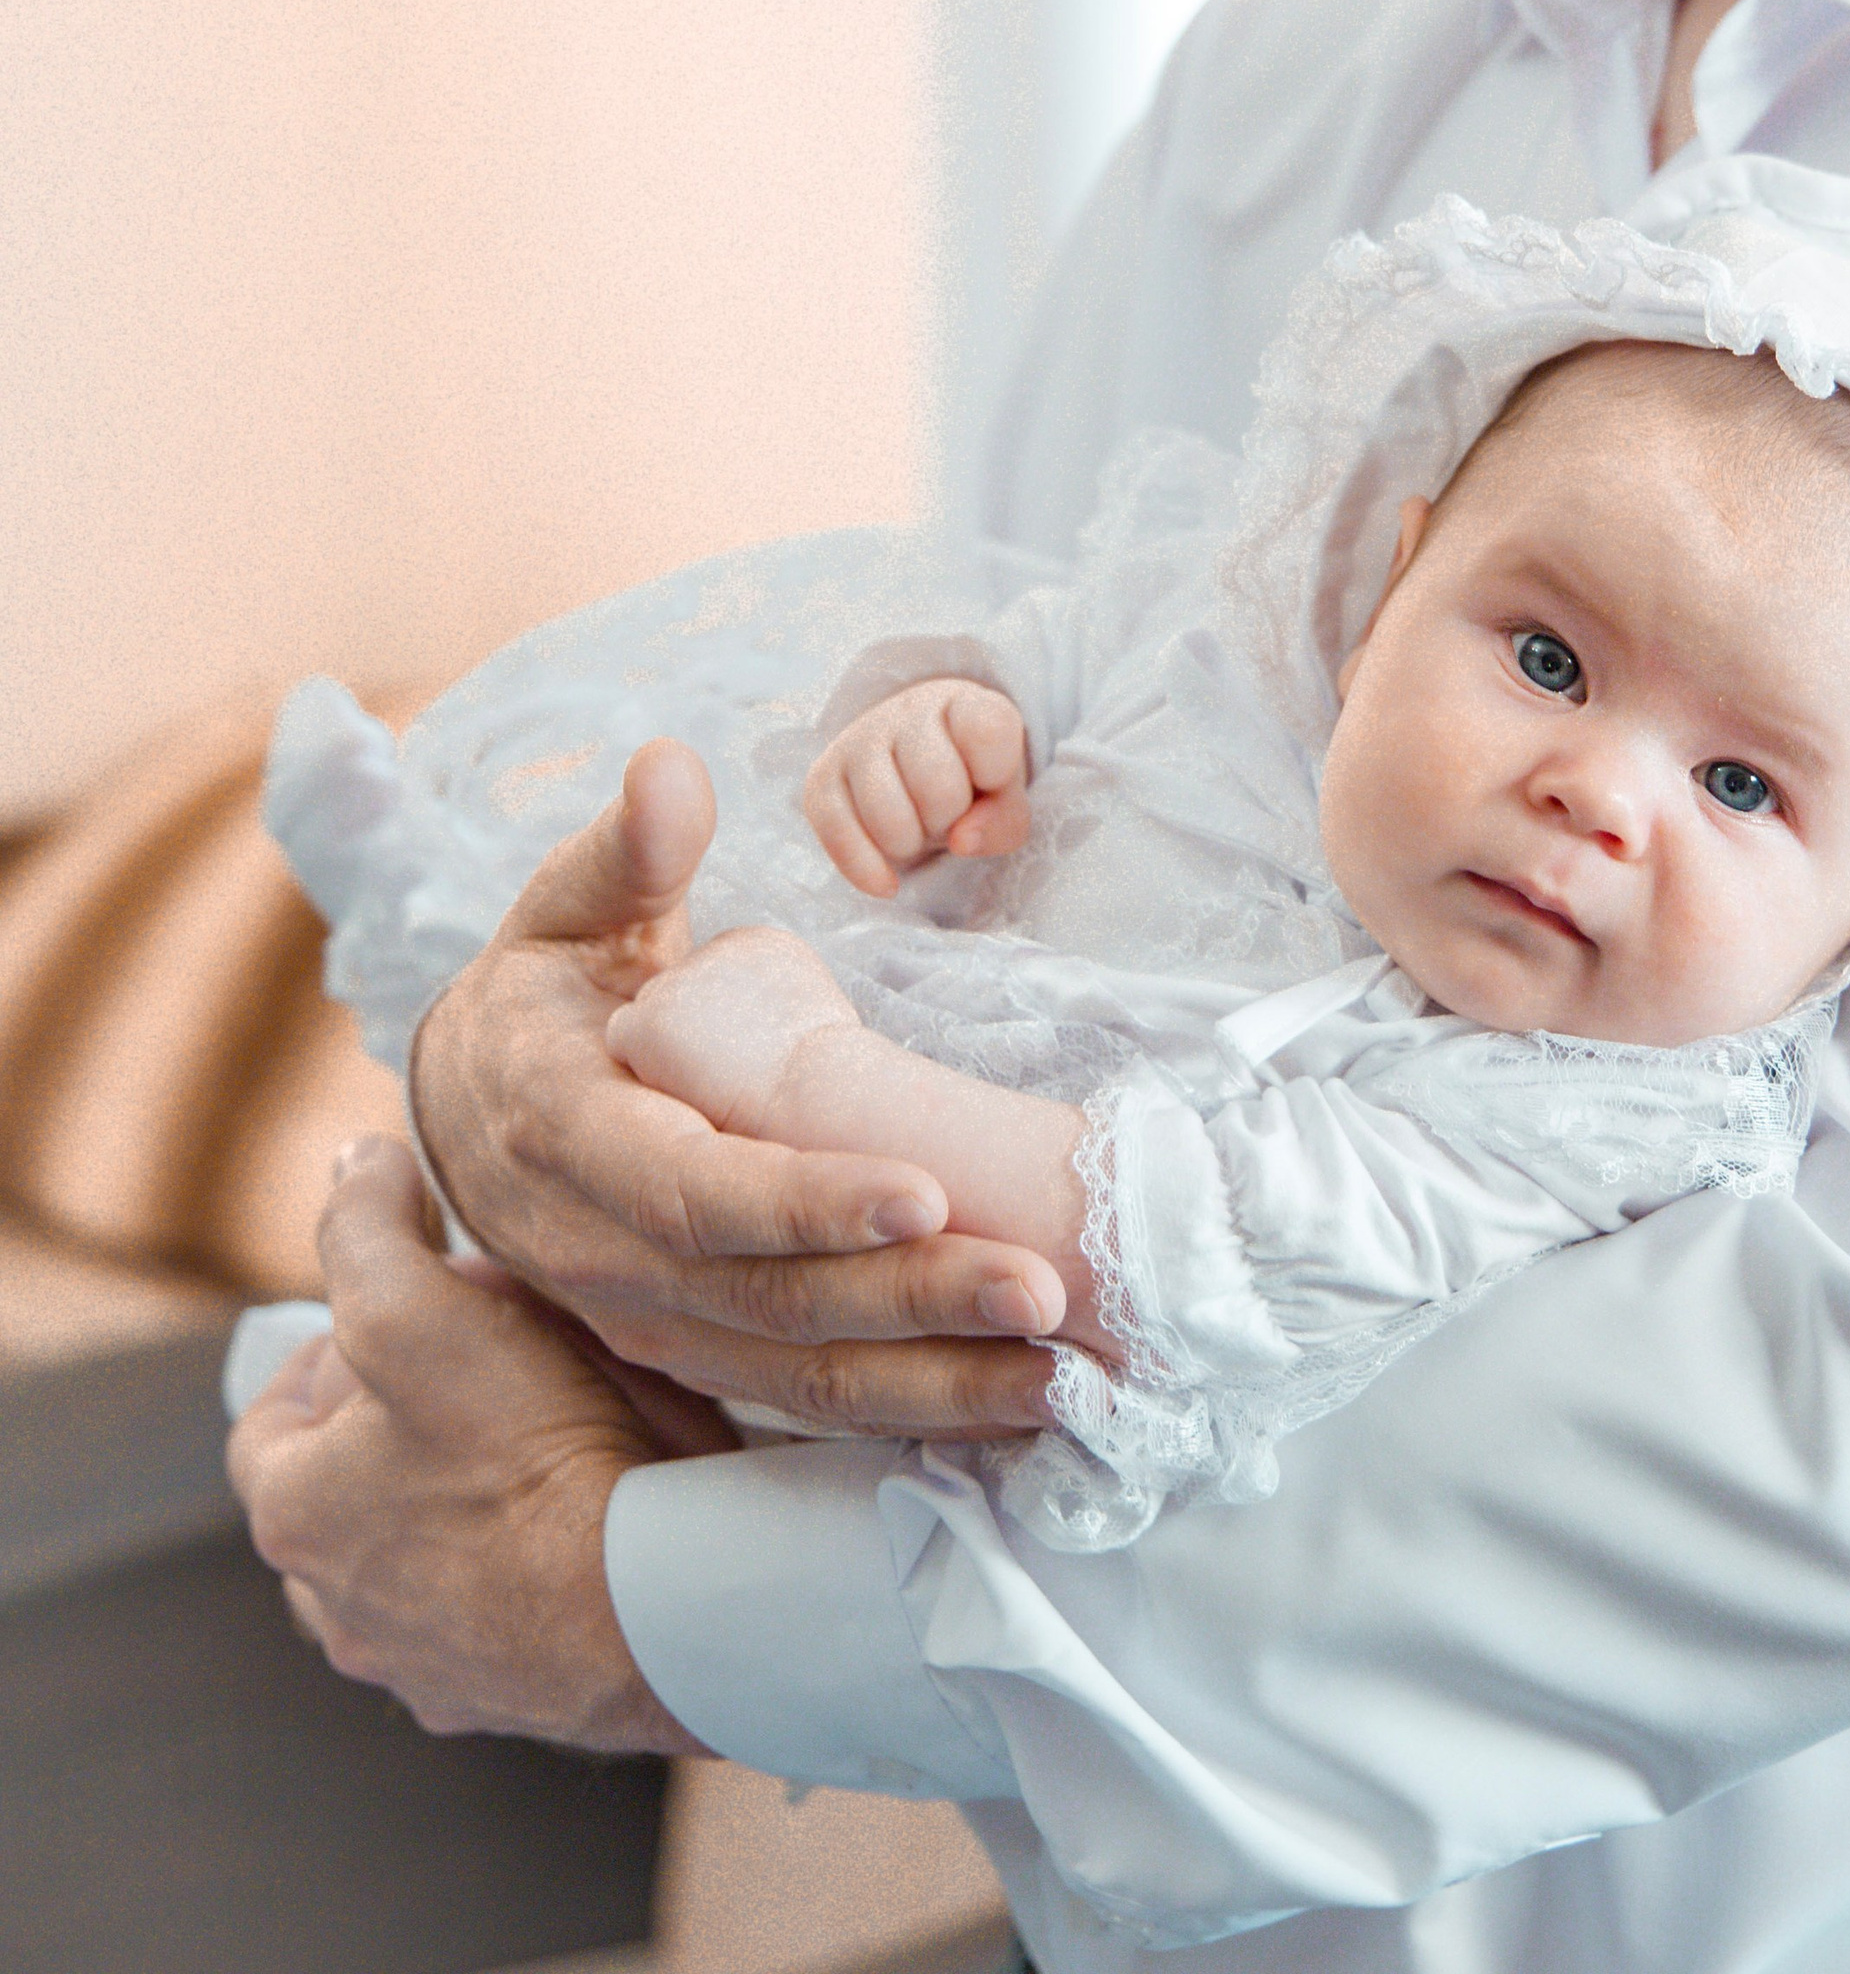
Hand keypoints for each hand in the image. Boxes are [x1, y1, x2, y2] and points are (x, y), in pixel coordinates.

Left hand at [226, 1138, 717, 1749]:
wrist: (648, 1604)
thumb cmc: (526, 1456)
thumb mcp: (421, 1307)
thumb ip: (368, 1231)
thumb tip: (352, 1164)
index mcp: (295, 1516)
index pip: (275, 1413)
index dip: (337, 1341)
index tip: (410, 1305)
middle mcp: (337, 1606)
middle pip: (353, 1480)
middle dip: (411, 1411)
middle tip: (494, 1351)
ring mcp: (419, 1662)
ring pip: (424, 1549)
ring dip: (465, 1489)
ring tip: (553, 1423)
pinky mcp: (502, 1695)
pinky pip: (500, 1607)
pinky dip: (528, 1557)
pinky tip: (592, 1505)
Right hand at [406, 741, 1061, 1431]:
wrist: (465, 1106)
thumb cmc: (542, 990)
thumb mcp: (564, 909)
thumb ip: (624, 849)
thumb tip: (669, 766)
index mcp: (570, 1138)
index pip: (695, 1189)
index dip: (805, 1203)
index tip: (921, 1191)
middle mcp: (603, 1253)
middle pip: (765, 1300)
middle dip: (910, 1302)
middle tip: (1040, 1290)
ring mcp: (644, 1321)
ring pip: (790, 1373)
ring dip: (928, 1382)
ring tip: (1056, 1373)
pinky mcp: (687, 1353)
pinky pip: (797, 1397)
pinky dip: (902, 1411)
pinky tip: (1006, 1404)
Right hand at [803, 677, 1031, 895]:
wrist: (914, 768)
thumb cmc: (968, 781)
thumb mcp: (1003, 798)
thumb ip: (1002, 821)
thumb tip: (961, 841)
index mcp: (964, 703)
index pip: (987, 733)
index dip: (995, 773)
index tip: (988, 778)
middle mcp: (908, 710)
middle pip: (938, 789)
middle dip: (949, 818)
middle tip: (945, 811)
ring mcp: (859, 738)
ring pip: (888, 818)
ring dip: (910, 844)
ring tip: (915, 825)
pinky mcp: (822, 777)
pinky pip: (838, 836)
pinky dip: (867, 870)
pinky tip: (886, 880)